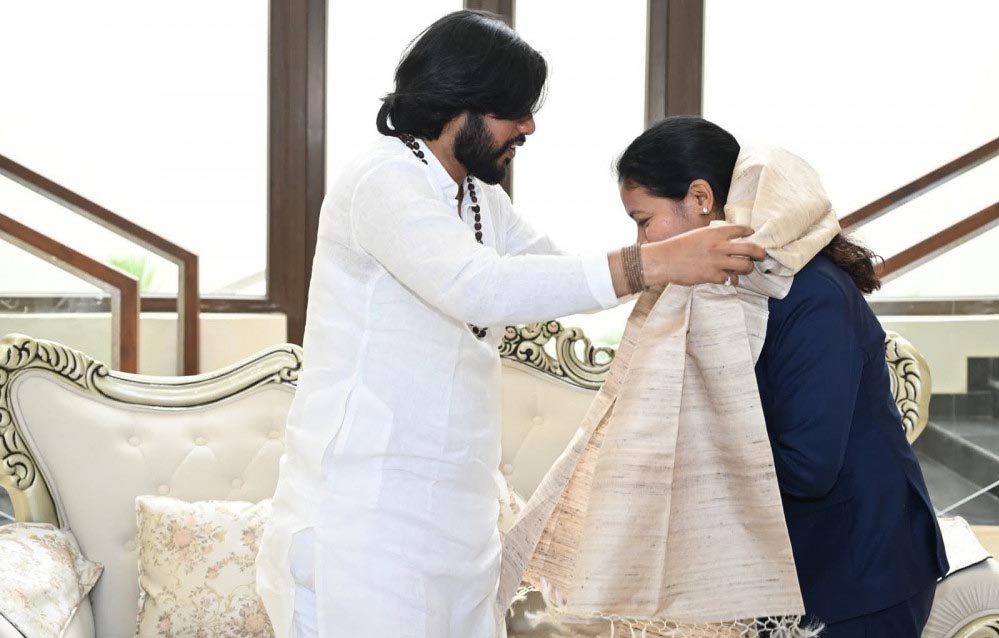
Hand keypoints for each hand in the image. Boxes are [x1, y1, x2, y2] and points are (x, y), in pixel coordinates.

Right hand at [643, 224, 765, 286]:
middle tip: (762, 255)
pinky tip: (729, 278)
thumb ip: (713, 237)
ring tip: (745, 269)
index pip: (741, 230)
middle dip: (760, 253)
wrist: (664, 260)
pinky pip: (730, 279)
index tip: (752, 235)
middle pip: (750, 249)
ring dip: (747, 268)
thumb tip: (725, 241)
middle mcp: (719, 246)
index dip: (749, 232)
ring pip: (744, 266)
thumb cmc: (677, 246)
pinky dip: (731, 279)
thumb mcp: (697, 234)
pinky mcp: (712, 276)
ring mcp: (717, 262)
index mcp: (715, 232)